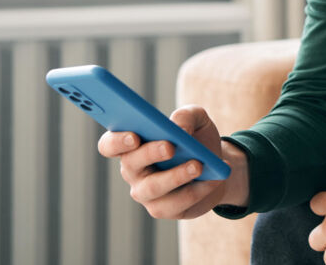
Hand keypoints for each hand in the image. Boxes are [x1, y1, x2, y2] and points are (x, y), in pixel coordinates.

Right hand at [97, 105, 247, 218]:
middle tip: (170, 147)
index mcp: (132, 145)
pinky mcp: (163, 209)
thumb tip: (179, 127)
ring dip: (177, 176)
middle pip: (130, 164)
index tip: (134, 135)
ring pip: (154, 187)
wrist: (216, 167)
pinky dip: (198, 190)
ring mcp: (145, 193)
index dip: (117, 141)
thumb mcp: (196, 119)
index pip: (109, 145)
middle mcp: (132, 170)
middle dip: (150, 153)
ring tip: (198, 165)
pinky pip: (177, 203)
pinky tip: (214, 179)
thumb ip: (186, 115)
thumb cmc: (197, 139)